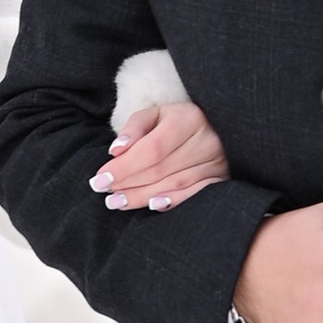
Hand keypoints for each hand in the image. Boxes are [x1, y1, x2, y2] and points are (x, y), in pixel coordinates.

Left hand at [92, 100, 232, 211]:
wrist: (214, 128)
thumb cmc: (176, 122)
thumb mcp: (155, 115)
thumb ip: (134, 128)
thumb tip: (116, 151)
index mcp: (188, 118)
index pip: (152, 149)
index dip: (124, 167)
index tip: (100, 178)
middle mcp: (206, 140)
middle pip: (161, 169)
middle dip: (129, 183)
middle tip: (106, 195)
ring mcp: (216, 161)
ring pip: (174, 184)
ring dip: (142, 196)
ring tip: (117, 203)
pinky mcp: (221, 178)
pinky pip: (196, 194)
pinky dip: (173, 201)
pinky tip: (153, 206)